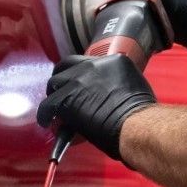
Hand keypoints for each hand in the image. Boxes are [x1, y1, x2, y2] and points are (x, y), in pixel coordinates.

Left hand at [36, 54, 155, 159]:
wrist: (136, 125)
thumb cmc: (142, 114)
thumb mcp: (134, 86)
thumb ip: (119, 84)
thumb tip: (111, 96)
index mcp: (112, 60)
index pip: (89, 62)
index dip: (82, 74)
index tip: (81, 83)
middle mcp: (92, 65)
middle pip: (67, 65)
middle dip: (62, 76)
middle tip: (62, 90)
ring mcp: (77, 80)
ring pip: (55, 83)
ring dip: (54, 94)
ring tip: (54, 107)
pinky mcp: (66, 98)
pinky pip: (48, 105)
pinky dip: (45, 114)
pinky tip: (45, 121)